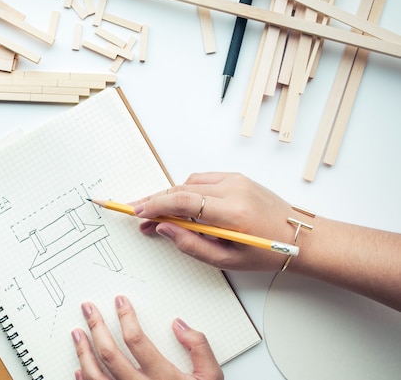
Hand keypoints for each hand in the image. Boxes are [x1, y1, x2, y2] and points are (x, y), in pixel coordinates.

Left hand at [71, 295, 222, 379]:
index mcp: (163, 377)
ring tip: (77, 334)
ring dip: (83, 352)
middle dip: (96, 327)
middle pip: (110, 354)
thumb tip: (180, 325)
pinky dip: (83, 379)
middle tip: (88, 310)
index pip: (136, 340)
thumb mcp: (211, 377)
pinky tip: (78, 367)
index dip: (125, 317)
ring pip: (96, 375)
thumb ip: (199, 348)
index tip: (119, 302)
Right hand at [133, 172, 296, 270]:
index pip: (183, 201)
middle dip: (156, 201)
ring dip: (170, 196)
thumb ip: (190, 245)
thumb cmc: (266, 252)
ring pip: (189, 182)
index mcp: (232, 212)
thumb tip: (163, 228)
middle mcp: (233, 189)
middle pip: (181, 189)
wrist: (298, 237)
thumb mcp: (226, 259)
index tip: (138, 212)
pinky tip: (181, 206)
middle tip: (138, 213)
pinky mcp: (237, 177)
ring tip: (158, 214)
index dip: (155, 205)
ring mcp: (236, 179)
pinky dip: (187, 191)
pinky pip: (202, 180)